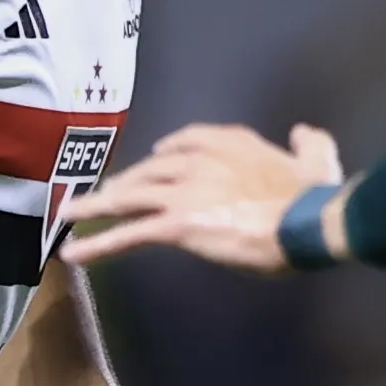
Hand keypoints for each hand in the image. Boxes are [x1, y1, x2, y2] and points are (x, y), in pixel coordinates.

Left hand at [69, 119, 342, 275]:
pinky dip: (97, 243)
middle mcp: (197, 159)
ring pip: (128, 196)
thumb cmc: (313, 197)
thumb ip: (309, 143)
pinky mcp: (176, 224)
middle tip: (100, 194)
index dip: (165, 152)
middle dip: (122, 182)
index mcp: (228, 142)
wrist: (307, 222)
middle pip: (148, 170)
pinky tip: (74, 253)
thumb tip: (302, 133)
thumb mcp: (318, 160)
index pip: (184, 140)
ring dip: (94, 205)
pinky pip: (129, 233)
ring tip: (67, 214)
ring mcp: (183, 191)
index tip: (155, 156)